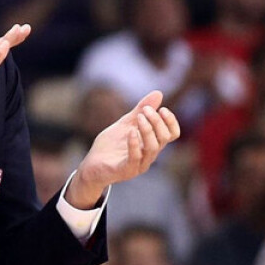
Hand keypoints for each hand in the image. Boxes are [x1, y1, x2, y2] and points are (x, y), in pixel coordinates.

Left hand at [64, 90, 179, 208]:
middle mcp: (149, 155)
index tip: (162, 109)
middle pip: (164, 138)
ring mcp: (139, 164)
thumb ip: (140, 111)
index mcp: (152, 144)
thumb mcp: (126, 124)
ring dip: (147, 130)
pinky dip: (134, 144)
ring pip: (153, 148)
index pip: (172, 134)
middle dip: (157, 121)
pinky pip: (135, 158)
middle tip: (145, 110)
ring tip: (139, 117)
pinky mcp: (125, 170)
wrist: (91, 165)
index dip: (171, 121)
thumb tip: (159, 94)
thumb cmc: (111, 146)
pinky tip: (131, 132)